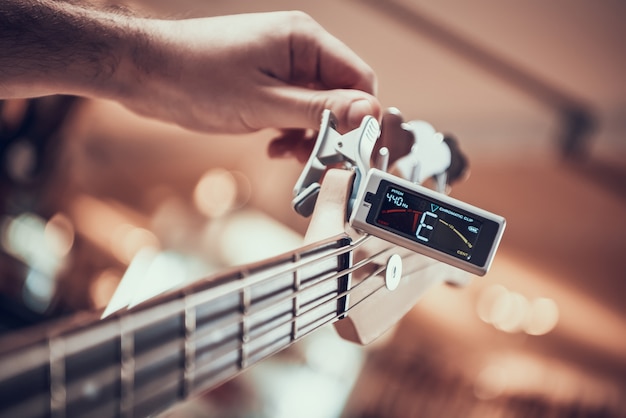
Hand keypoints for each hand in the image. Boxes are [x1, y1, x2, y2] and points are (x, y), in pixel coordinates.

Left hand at [119, 11, 380, 134]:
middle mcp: (299, 48)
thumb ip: (320, 109)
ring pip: (317, 106)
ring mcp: (281, 64)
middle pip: (340, 95)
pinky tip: (274, 146)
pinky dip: (290, 130)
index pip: (359, 80)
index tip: (350, 151)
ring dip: (309, 135)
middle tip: (313, 158)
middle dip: (332, 131)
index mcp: (305, 41)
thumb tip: (369, 114)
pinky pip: (294, 108)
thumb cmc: (197, 78)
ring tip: (286, 153)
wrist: (145, 72)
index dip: (359, 119)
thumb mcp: (264, 102)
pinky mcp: (265, 80)